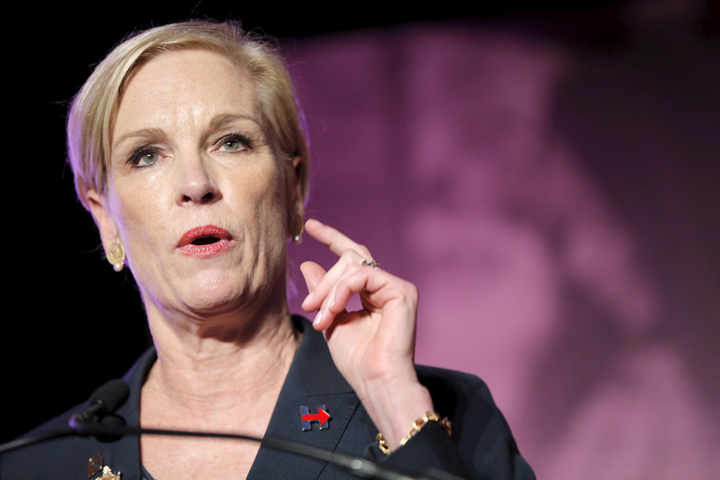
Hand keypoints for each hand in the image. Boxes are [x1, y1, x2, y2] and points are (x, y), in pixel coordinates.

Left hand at [300, 219, 432, 447]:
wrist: (376, 382)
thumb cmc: (358, 361)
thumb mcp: (331, 320)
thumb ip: (323, 293)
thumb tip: (309, 264)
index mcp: (374, 293)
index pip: (353, 257)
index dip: (331, 238)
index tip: (310, 226)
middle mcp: (387, 286)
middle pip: (351, 258)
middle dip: (324, 278)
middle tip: (307, 305)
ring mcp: (397, 287)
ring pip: (353, 265)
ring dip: (329, 290)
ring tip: (320, 317)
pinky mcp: (402, 291)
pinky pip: (362, 275)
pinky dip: (341, 291)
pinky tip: (333, 311)